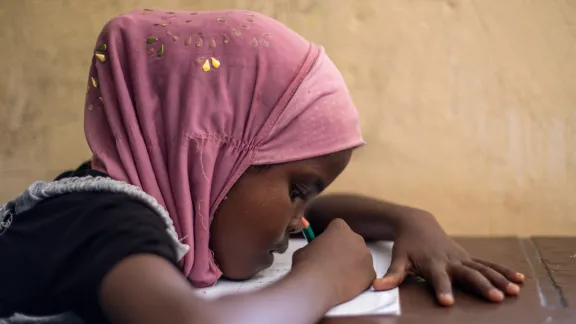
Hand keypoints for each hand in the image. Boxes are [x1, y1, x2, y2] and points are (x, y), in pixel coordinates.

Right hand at [292, 218, 375, 305]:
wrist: (315, 286)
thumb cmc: (306, 265)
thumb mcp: (305, 248)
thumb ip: (315, 245)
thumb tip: (316, 250)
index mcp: (340, 227)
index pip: (338, 227)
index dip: (331, 237)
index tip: (326, 246)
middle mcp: (356, 238)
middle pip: (352, 241)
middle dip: (345, 250)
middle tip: (333, 262)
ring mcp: (366, 256)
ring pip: (361, 258)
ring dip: (352, 264)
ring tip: (339, 276)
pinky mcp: (370, 273)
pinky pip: (366, 274)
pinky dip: (358, 279)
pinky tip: (347, 284)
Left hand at [372, 212, 524, 305]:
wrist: (417, 223)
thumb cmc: (406, 245)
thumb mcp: (397, 258)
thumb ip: (391, 274)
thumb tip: (377, 287)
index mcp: (432, 263)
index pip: (437, 279)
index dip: (442, 289)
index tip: (447, 302)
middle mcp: (450, 260)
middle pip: (467, 274)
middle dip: (481, 286)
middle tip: (494, 298)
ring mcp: (462, 257)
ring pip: (483, 268)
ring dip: (499, 279)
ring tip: (513, 292)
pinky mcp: (468, 256)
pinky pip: (488, 264)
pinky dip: (503, 271)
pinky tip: (519, 280)